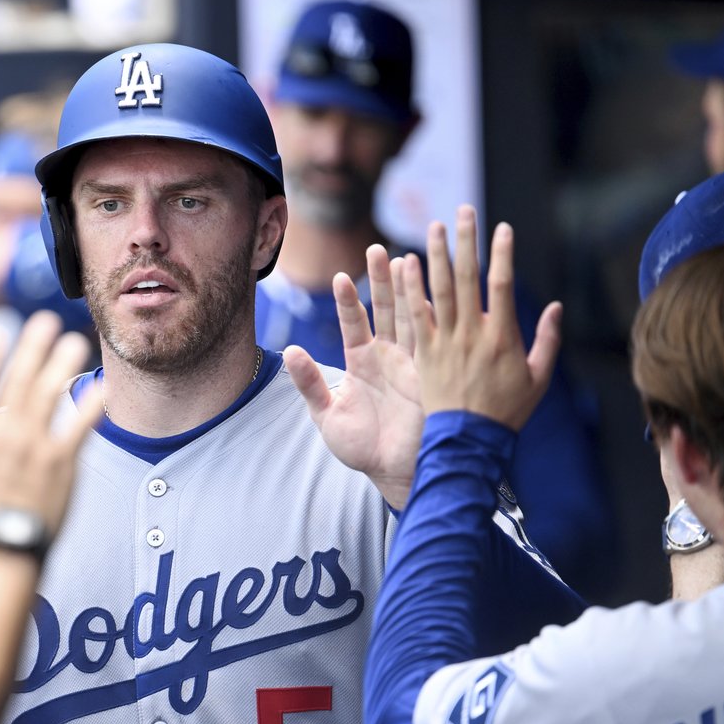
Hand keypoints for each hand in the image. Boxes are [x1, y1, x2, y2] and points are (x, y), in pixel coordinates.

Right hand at [0, 311, 99, 544]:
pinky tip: (101, 387)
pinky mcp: (61, 465)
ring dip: (61, 364)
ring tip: (74, 341)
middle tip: (43, 320)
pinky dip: (90, 406)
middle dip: (31, 347)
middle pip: (18, 381)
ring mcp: (34, 448)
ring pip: (49, 395)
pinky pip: (79, 428)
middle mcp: (2, 436)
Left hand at [283, 244, 424, 508]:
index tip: (341, 277)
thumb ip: (309, 383)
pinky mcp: (432, 375)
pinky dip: (433, 317)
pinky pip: (433, 341)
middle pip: (386, 310)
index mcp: (362, 363)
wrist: (396, 473)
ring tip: (407, 258)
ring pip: (412, 317)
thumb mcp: (328, 416)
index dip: (349, 301)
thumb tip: (289, 351)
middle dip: (383, 281)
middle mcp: (389, 357)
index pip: (355, 323)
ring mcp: (413, 363)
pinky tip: (434, 292)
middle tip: (379, 249)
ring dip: (410, 289)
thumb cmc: (362, 449)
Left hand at [402, 205, 561, 430]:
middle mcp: (472, 334)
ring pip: (440, 290)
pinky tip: (406, 263)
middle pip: (468, 278)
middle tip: (464, 210)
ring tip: (435, 226)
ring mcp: (446, 342)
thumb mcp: (539, 378)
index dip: (502, 254)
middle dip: (466, 241)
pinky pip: (416, 314)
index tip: (502, 228)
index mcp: (503, 337)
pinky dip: (411, 288)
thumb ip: (548, 340)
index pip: (502, 285)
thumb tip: (558, 306)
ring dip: (438, 255)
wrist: (469, 441)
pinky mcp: (424, 352)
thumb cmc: (508, 411)